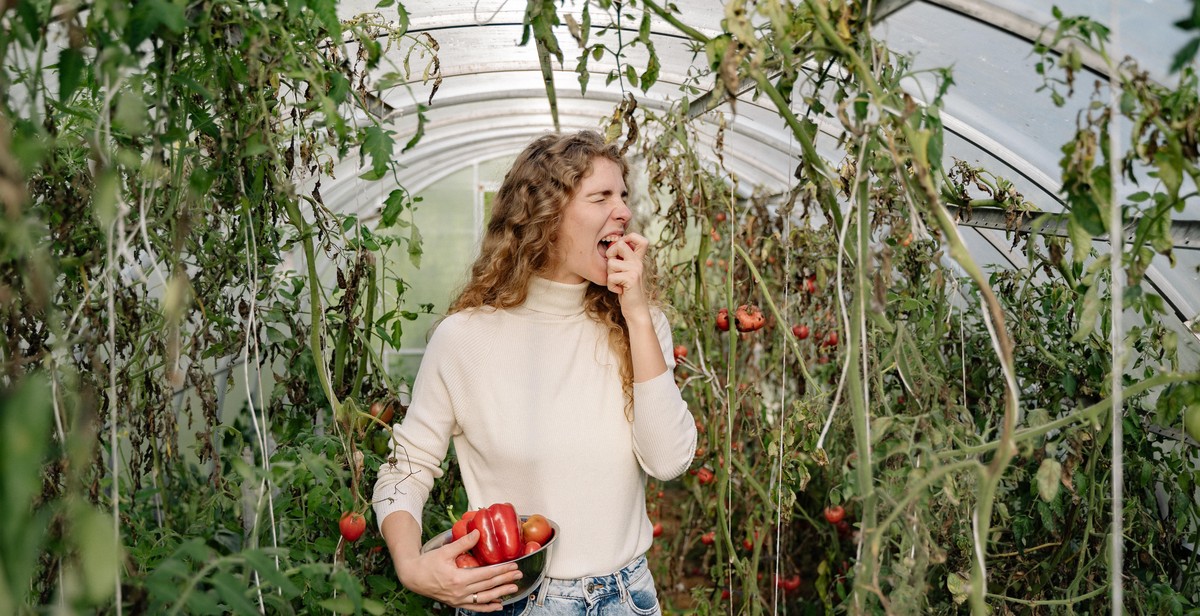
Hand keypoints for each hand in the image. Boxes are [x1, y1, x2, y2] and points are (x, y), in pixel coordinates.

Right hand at [396, 530, 522, 611]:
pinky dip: (487, 608)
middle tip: (518, 575)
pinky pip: (474, 607)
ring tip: (513, 589)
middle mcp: (459, 592)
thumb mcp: (445, 550)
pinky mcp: (456, 603)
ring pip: (483, 599)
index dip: (501, 570)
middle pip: (488, 586)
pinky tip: (497, 605)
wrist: (413, 576)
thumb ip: (463, 543)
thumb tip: (478, 533)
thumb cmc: (427, 563)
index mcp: (458, 578)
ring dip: (500, 594)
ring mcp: (458, 599)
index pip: (486, 574)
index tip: (513, 566)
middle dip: (505, 580)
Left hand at [605, 232, 649, 318]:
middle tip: (614, 270)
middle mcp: (639, 262)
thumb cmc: (627, 291)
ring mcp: (636, 270)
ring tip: (618, 283)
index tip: (620, 250)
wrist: (636, 310)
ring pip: (611, 263)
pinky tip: (620, 290)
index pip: (640, 239)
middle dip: (610, 256)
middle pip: (620, 244)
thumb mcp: (625, 273)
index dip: (627, 238)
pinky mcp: (631, 279)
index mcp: (638, 259)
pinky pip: (611, 277)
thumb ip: (622, 260)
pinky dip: (611, 286)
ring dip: (609, 276)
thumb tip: (610, 247)